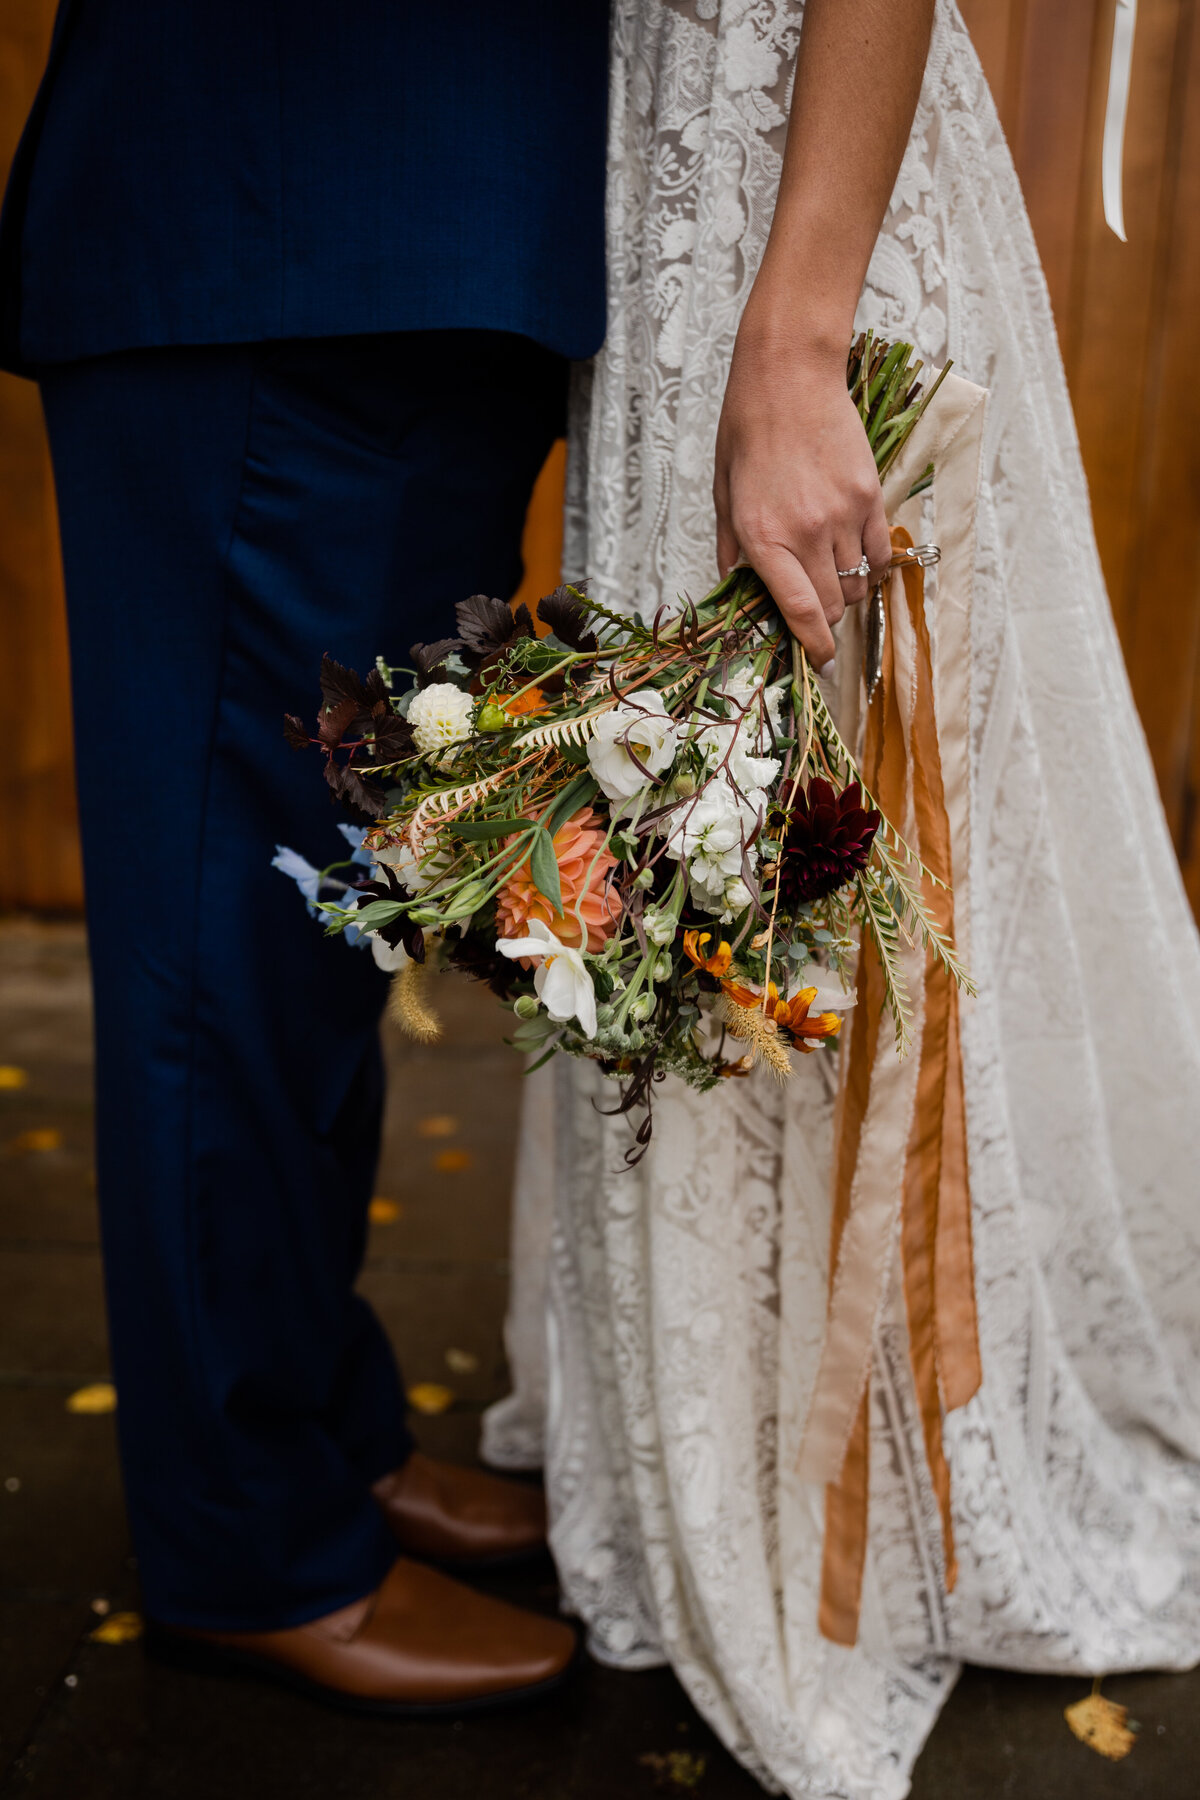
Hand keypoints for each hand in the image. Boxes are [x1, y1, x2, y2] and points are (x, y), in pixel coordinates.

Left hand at [713, 325, 890, 668]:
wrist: (788, 374)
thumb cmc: (747, 429)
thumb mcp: (723, 493)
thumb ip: (731, 548)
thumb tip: (735, 587)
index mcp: (764, 538)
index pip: (799, 613)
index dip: (813, 647)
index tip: (817, 662)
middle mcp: (807, 533)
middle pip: (832, 606)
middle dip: (825, 621)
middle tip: (815, 614)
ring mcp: (843, 515)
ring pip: (857, 583)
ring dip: (845, 592)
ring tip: (829, 575)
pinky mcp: (870, 496)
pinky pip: (880, 553)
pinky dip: (871, 566)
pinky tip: (856, 558)